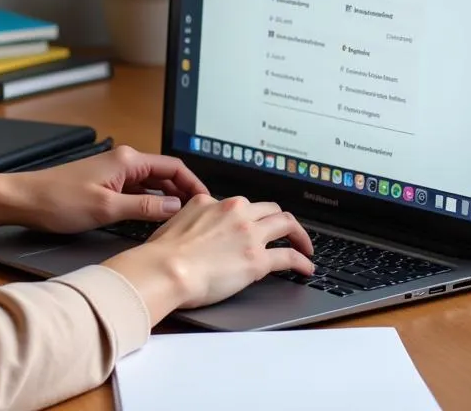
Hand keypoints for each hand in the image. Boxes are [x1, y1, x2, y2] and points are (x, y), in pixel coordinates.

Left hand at [10, 144, 208, 233]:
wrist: (26, 200)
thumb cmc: (59, 200)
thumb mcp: (107, 208)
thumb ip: (145, 207)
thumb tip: (176, 207)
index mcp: (127, 160)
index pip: (172, 166)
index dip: (193, 183)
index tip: (207, 203)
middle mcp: (123, 162)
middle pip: (164, 175)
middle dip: (183, 193)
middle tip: (199, 217)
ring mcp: (114, 173)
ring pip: (151, 185)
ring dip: (167, 200)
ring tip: (183, 222)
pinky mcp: (105, 185)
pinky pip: (137, 192)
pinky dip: (150, 204)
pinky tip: (155, 221)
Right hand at [106, 193, 314, 318]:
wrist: (166, 269)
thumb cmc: (163, 252)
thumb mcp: (176, 221)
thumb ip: (193, 219)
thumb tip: (195, 229)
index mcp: (212, 201)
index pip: (240, 205)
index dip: (250, 216)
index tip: (254, 226)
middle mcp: (234, 211)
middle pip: (269, 208)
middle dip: (279, 220)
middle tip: (285, 232)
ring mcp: (249, 234)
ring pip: (285, 223)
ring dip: (299, 234)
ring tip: (305, 246)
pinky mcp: (258, 259)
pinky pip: (289, 256)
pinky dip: (302, 260)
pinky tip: (307, 267)